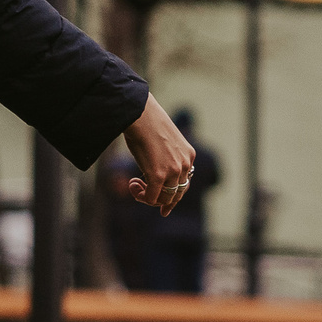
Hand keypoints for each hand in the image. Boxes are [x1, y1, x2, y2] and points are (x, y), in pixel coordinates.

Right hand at [120, 95, 195, 217]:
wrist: (140, 114)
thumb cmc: (147, 123)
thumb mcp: (164, 141)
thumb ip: (166, 156)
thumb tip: (154, 169)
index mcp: (188, 155)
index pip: (185, 183)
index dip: (174, 196)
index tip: (165, 206)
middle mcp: (185, 164)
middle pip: (177, 194)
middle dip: (162, 201)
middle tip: (145, 197)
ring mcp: (173, 171)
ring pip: (165, 198)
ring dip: (149, 197)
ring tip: (135, 185)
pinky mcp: (158, 175)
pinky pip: (151, 197)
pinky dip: (141, 196)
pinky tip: (133, 185)